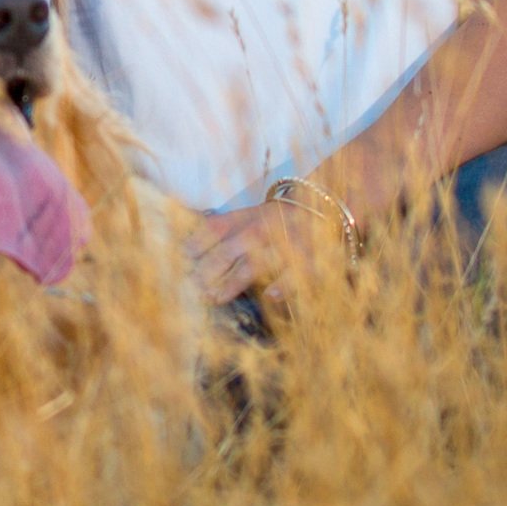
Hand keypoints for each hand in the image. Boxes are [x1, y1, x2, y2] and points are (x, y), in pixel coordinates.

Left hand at [185, 201, 344, 307]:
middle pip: (230, 249)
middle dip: (210, 269)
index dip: (198, 242)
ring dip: (234, 282)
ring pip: (256, 264)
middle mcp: (263, 230)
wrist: (324, 208)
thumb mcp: (250, 215)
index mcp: (246, 218)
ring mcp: (284, 245)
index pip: (216, 228)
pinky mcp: (308, 261)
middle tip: (193, 288)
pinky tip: (269, 297)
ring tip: (216, 297)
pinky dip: (283, 285)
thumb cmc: (278, 219)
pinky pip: (295, 274)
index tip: (182, 257)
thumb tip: (187, 247)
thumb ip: (223, 227)